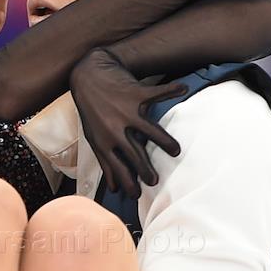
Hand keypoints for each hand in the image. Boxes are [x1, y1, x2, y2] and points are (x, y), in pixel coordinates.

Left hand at [70, 49, 188, 198]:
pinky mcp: (135, 94)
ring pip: (148, 129)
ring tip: (175, 151)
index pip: (117, 166)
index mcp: (104, 141)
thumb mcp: (93, 137)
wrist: (87, 76)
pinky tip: (183, 89)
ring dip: (163, 141)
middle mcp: (115, 128)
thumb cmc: (92, 110)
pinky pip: (156, 94)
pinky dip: (171, 91)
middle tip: (154, 181)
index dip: (126, 182)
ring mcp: (125, 112)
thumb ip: (105, 162)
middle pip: (133, 153)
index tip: (136, 195)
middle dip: (144, 168)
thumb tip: (114, 188)